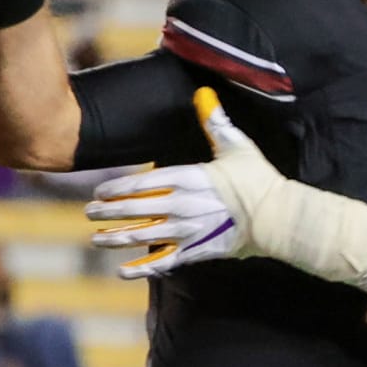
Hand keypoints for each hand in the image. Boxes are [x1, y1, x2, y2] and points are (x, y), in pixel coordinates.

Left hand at [86, 88, 258, 278]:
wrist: (276, 218)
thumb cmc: (259, 180)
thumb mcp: (237, 146)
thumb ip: (215, 123)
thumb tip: (204, 95)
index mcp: (186, 178)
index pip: (140, 183)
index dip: (117, 188)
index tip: (100, 191)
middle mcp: (179, 206)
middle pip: (133, 210)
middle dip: (107, 212)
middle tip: (90, 212)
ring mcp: (186, 231)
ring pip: (141, 237)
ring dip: (116, 238)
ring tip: (98, 239)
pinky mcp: (196, 252)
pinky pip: (162, 263)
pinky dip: (142, 268)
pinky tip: (124, 271)